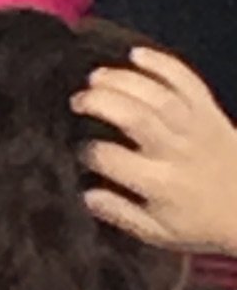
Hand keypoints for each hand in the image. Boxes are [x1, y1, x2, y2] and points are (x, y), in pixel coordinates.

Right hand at [79, 46, 236, 256]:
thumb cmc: (203, 224)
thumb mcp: (160, 234)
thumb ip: (121, 214)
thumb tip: (86, 194)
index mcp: (161, 184)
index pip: (111, 160)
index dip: (88, 151)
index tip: (80, 151)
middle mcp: (178, 152)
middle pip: (135, 118)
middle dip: (100, 103)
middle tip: (78, 101)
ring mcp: (198, 128)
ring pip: (158, 95)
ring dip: (123, 80)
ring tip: (96, 77)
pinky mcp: (212, 112)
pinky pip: (188, 82)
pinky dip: (164, 64)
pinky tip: (136, 54)